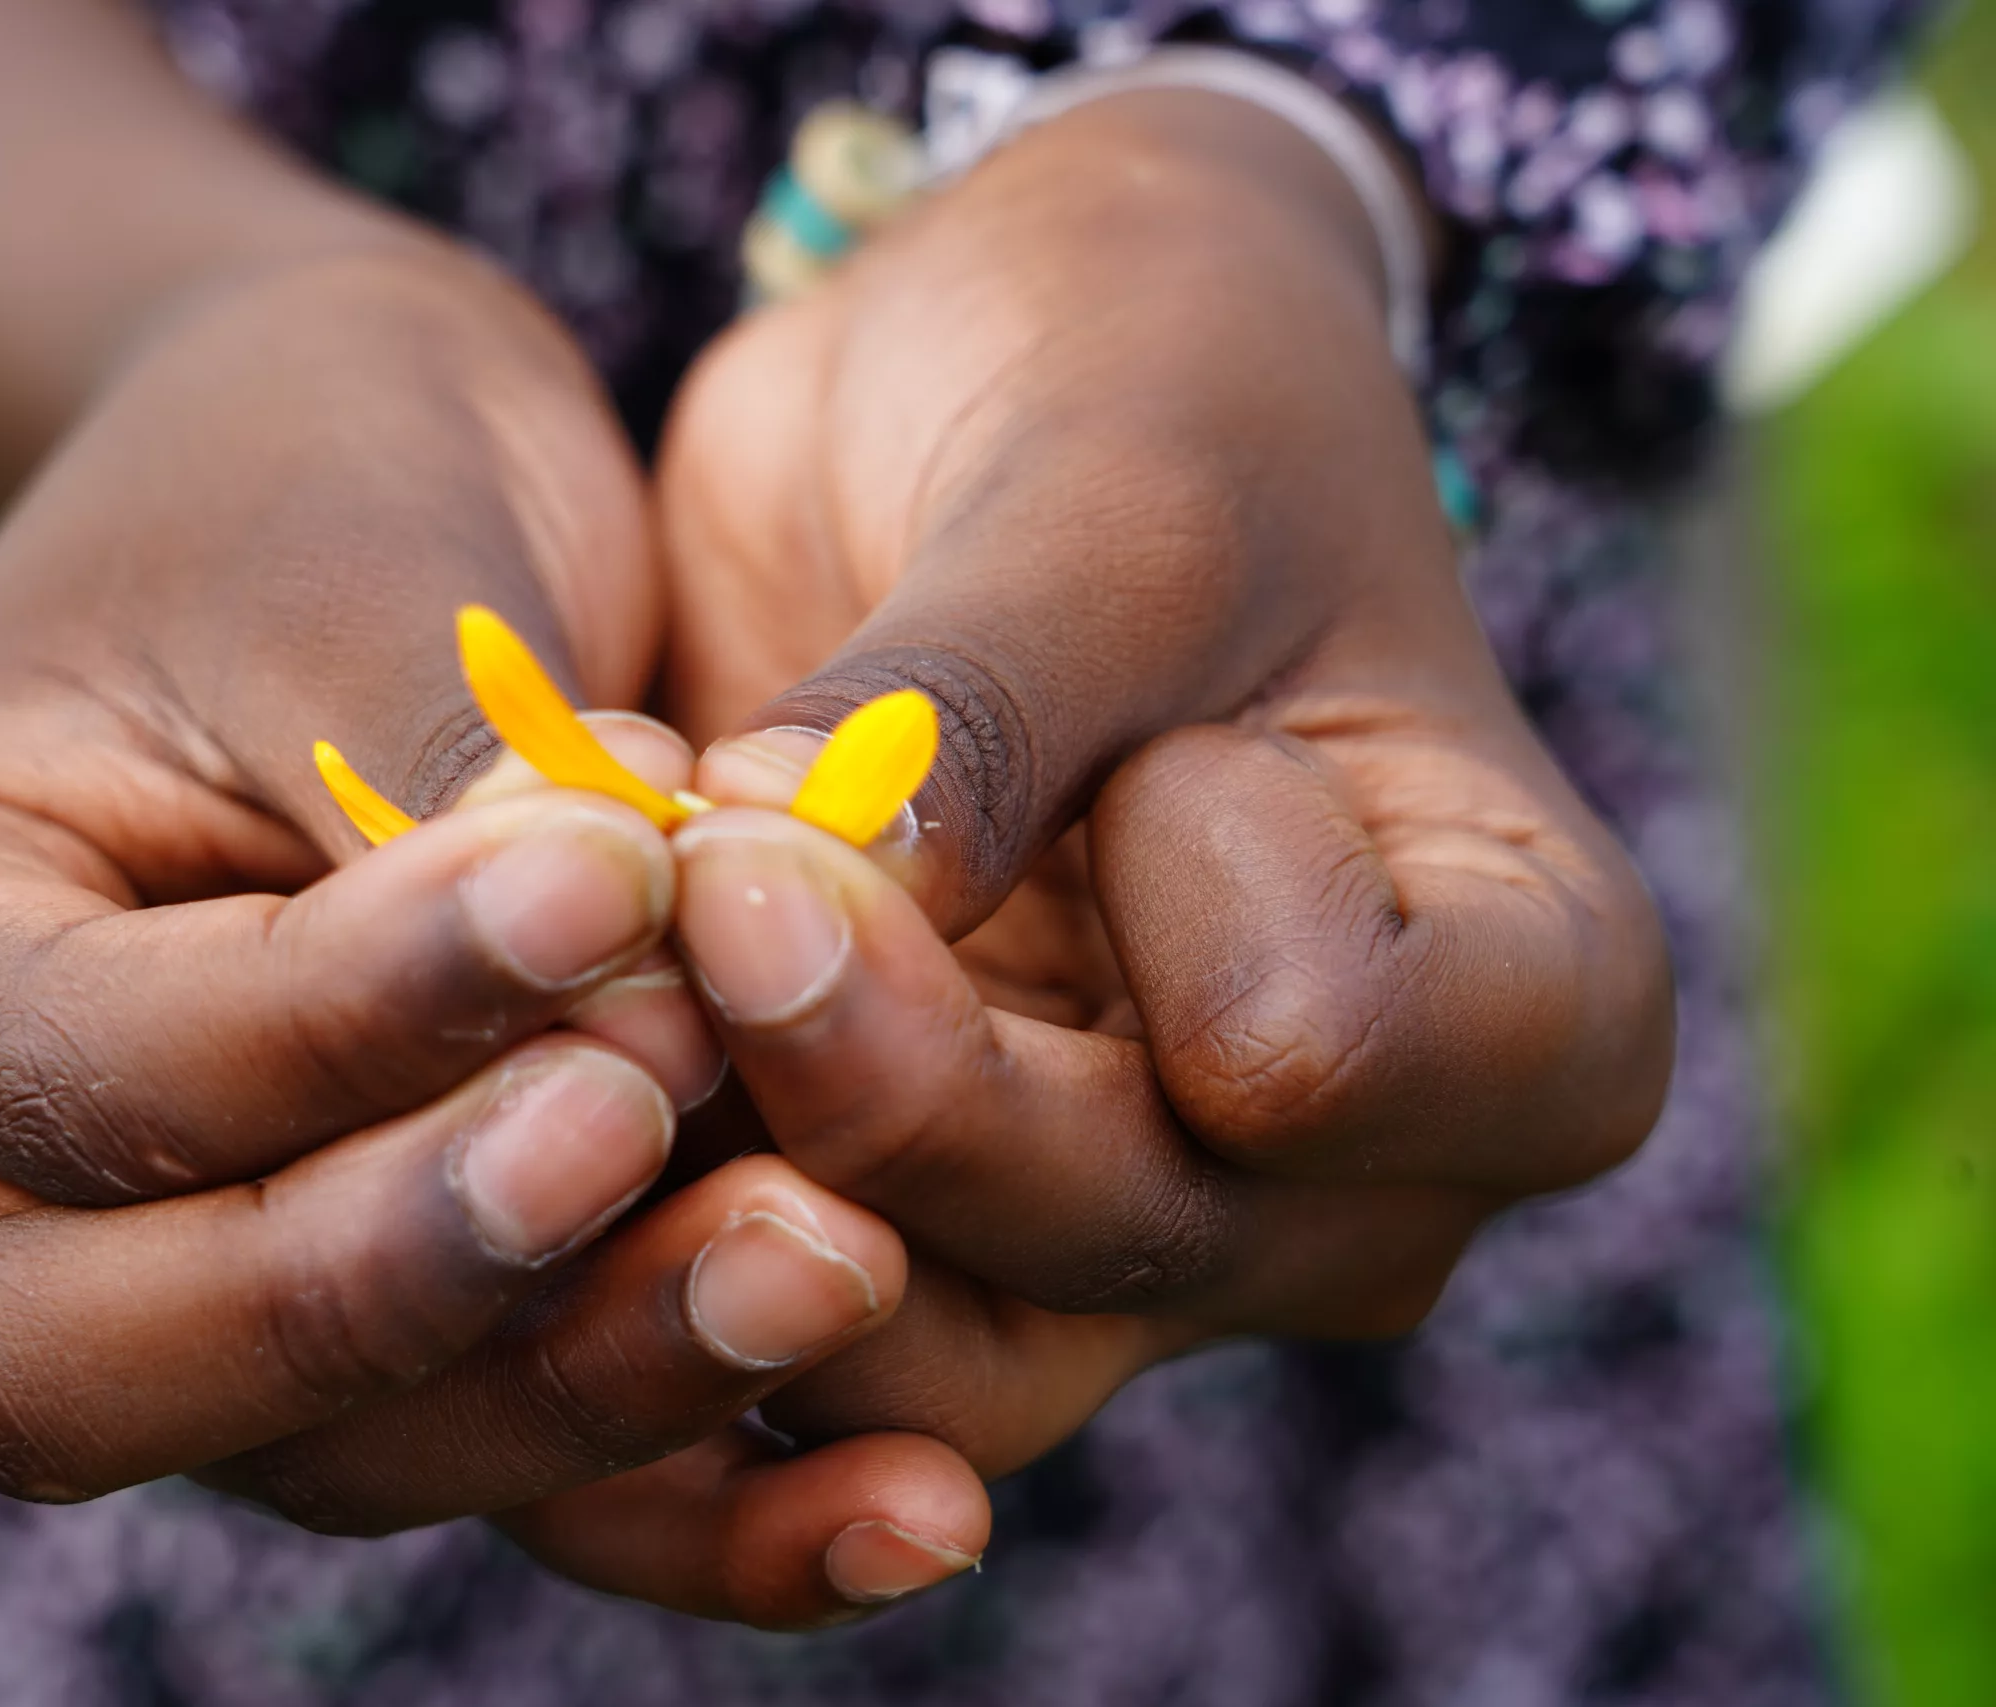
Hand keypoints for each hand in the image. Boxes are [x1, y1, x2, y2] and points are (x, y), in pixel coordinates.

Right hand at [0, 250, 991, 1626]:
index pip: (76, 1065)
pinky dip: (684, 1494)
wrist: (367, 487)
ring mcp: (140, 1289)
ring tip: (828, 1255)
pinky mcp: (349, 1334)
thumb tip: (612, 1010)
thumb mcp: (357, 578)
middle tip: (661, 1122)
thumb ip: (433, 812)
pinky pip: (484, 1464)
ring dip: (580, 1381)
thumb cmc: (322, 475)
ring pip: (316, 1455)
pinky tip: (901, 1498)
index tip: (608, 892)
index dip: (346, 1015)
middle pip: (102, 1368)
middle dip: (405, 1277)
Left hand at [652, 89, 1676, 1474]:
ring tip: (616, 960)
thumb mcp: (1114, 489)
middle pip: (1102, 1236)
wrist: (1019, 388)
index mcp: (1529, 1009)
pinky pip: (780, 1305)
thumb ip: (982, 708)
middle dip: (869, 1064)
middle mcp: (1350, 1184)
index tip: (1113, 709)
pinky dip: (650, 1203)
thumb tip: (778, 908)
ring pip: (919, 1338)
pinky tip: (556, 1049)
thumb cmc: (1155, 388)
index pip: (1308, 1057)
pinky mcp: (930, 1220)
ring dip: (728, 1175)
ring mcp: (1133, 1232)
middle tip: (708, 864)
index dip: (1142, 888)